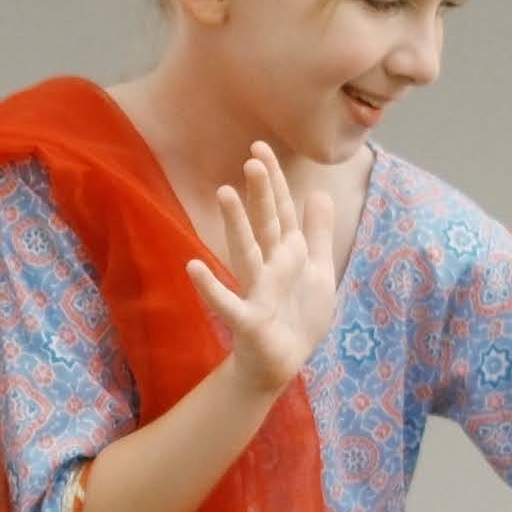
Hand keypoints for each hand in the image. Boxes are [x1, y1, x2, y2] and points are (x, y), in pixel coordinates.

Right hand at [186, 147, 337, 399]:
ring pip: (246, 253)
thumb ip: (317, 233)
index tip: (260, 147)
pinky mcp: (248, 320)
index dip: (275, 182)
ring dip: (236, 224)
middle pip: (266, 225)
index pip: (282, 211)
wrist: (280, 364)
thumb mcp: (318, 271)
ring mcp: (256, 291)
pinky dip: (211, 287)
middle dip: (261, 193)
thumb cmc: (296, 318)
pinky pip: (228, 303)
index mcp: (287, 255)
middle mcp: (268, 267)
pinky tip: (194, 268)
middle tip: (253, 158)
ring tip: (224, 193)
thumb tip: (317, 192)